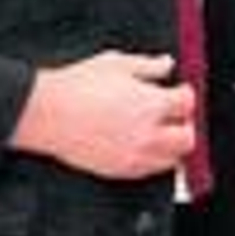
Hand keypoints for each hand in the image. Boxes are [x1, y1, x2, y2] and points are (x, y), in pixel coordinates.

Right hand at [11, 51, 195, 179]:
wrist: (47, 114)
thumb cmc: (77, 87)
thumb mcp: (116, 64)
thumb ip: (148, 65)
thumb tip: (166, 64)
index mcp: (151, 104)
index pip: (187, 103)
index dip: (185, 94)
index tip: (180, 91)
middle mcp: (148, 134)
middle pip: (188, 137)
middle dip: (186, 123)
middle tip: (175, 114)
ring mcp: (135, 155)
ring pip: (173, 159)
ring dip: (172, 145)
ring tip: (161, 132)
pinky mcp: (120, 170)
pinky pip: (151, 171)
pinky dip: (154, 159)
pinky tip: (144, 145)